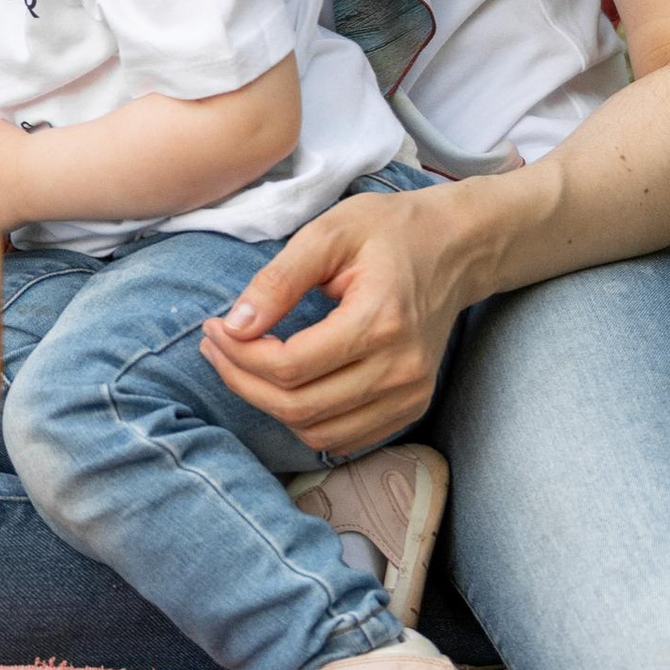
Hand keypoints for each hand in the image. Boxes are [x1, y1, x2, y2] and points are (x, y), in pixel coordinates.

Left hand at [198, 186, 468, 458]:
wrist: (455, 248)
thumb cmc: (390, 231)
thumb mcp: (329, 233)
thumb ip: (279, 280)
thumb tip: (234, 326)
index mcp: (381, 320)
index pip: (291, 366)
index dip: (240, 356)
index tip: (214, 329)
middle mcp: (402, 368)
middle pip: (300, 407)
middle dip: (243, 382)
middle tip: (216, 348)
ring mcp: (411, 394)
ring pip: (319, 432)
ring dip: (270, 407)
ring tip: (243, 366)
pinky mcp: (411, 407)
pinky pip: (345, 437)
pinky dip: (305, 420)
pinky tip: (283, 385)